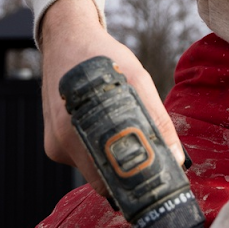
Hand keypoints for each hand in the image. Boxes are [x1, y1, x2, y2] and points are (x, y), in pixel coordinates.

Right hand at [37, 0, 183, 196]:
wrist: (66, 39)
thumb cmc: (103, 58)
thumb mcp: (138, 81)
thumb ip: (157, 120)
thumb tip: (176, 157)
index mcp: (79, 131)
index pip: (107, 182)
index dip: (131, 188)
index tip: (153, 188)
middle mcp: (62, 143)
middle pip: (100, 179)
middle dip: (125, 176)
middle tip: (149, 166)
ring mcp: (54, 145)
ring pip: (91, 169)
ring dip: (111, 159)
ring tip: (125, 134)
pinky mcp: (52, 143)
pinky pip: (81, 157)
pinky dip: (96, 148)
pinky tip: (103, 124)